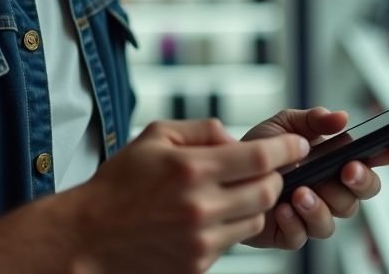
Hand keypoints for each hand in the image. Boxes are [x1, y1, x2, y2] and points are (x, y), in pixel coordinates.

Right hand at [68, 118, 308, 272]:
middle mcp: (200, 206)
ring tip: (234, 192)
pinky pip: (234, 240)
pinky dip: (232, 225)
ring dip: (256, 203)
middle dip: (276, 176)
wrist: (89, 237)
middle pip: (268, 190)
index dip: (288, 149)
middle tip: (267, 168)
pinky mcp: (198, 263)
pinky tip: (212, 215)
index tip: (299, 145)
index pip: (261, 158)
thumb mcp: (156, 136)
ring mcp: (201, 240)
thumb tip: (236, 137)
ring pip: (257, 218)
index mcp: (192, 169)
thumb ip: (202, 129)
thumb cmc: (120, 183)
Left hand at [240, 107, 388, 249]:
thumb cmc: (258, 151)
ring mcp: (314, 213)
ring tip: (300, 192)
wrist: (225, 176)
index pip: (371, 159)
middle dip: (361, 181)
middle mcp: (331, 189)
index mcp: (334, 161)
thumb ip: (313, 120)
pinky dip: (295, 222)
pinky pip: (304, 236)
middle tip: (348, 170)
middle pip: (364, 193)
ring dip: (321, 205)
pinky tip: (282, 208)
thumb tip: (340, 118)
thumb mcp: (284, 126)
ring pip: (337, 218)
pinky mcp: (292, 234)